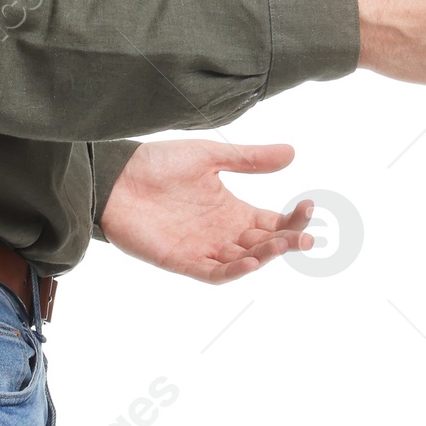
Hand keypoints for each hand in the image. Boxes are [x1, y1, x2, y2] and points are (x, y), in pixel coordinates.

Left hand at [99, 138, 314, 282]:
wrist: (116, 177)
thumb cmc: (158, 165)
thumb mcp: (210, 156)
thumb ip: (249, 159)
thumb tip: (292, 153)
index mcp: (232, 210)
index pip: (272, 222)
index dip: (292, 219)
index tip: (309, 206)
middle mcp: (222, 232)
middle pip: (264, 244)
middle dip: (287, 241)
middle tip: (306, 237)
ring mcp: (203, 248)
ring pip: (244, 260)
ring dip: (265, 256)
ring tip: (282, 245)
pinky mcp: (182, 260)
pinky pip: (213, 272)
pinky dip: (233, 270)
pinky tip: (251, 261)